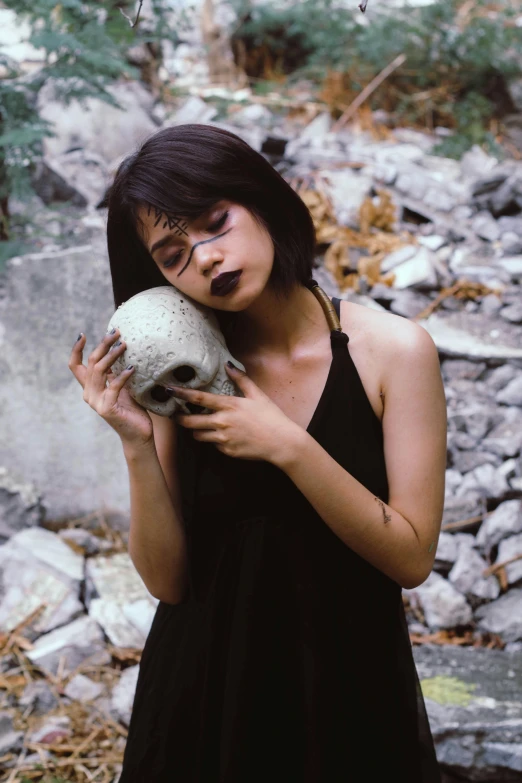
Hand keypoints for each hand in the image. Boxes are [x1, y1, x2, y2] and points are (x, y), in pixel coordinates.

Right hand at [68, 329, 153, 450]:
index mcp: (90, 388)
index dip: (76, 350)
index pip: (75, 366)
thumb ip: (114, 372)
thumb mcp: (121, 387)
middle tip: (115, 332)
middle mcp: (89, 394)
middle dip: (102, 345)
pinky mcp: (107, 408)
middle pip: (91, 363)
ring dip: (112, 356)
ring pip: (100, 371)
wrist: (138, 434)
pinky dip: (123, 375)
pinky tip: (133, 368)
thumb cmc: (131, 409)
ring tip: (124, 345)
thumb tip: (117, 349)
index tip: (82, 334)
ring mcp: (96, 402)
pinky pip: (113, 386)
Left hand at [171, 362, 302, 463]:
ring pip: (198, 436)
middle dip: (180, 419)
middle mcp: (222, 422)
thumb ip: (241, 379)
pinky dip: (215, 440)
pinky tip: (225, 436)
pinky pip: (214, 445)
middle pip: (190, 422)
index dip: (181, 394)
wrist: (281, 442)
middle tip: (176, 416)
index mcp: (228, 405)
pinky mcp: (227, 450)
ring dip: (196, 431)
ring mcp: (223, 438)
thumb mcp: (257, 394)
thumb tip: (228, 364)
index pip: (198, 399)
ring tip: (201, 426)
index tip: (168, 391)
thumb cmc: (271, 416)